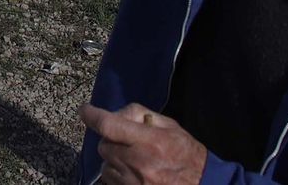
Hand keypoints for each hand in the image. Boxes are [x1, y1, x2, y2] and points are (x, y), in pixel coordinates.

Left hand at [79, 103, 206, 184]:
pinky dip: (116, 174)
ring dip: (113, 159)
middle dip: (110, 140)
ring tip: (132, 158)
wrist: (203, 184)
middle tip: (125, 140)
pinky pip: (110, 181)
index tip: (85, 110)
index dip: (92, 115)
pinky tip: (132, 172)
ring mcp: (133, 182)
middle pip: (104, 146)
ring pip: (105, 165)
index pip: (109, 125)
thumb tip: (118, 114)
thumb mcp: (169, 126)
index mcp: (149, 141)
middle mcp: (138, 162)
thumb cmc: (186, 153)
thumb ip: (142, 116)